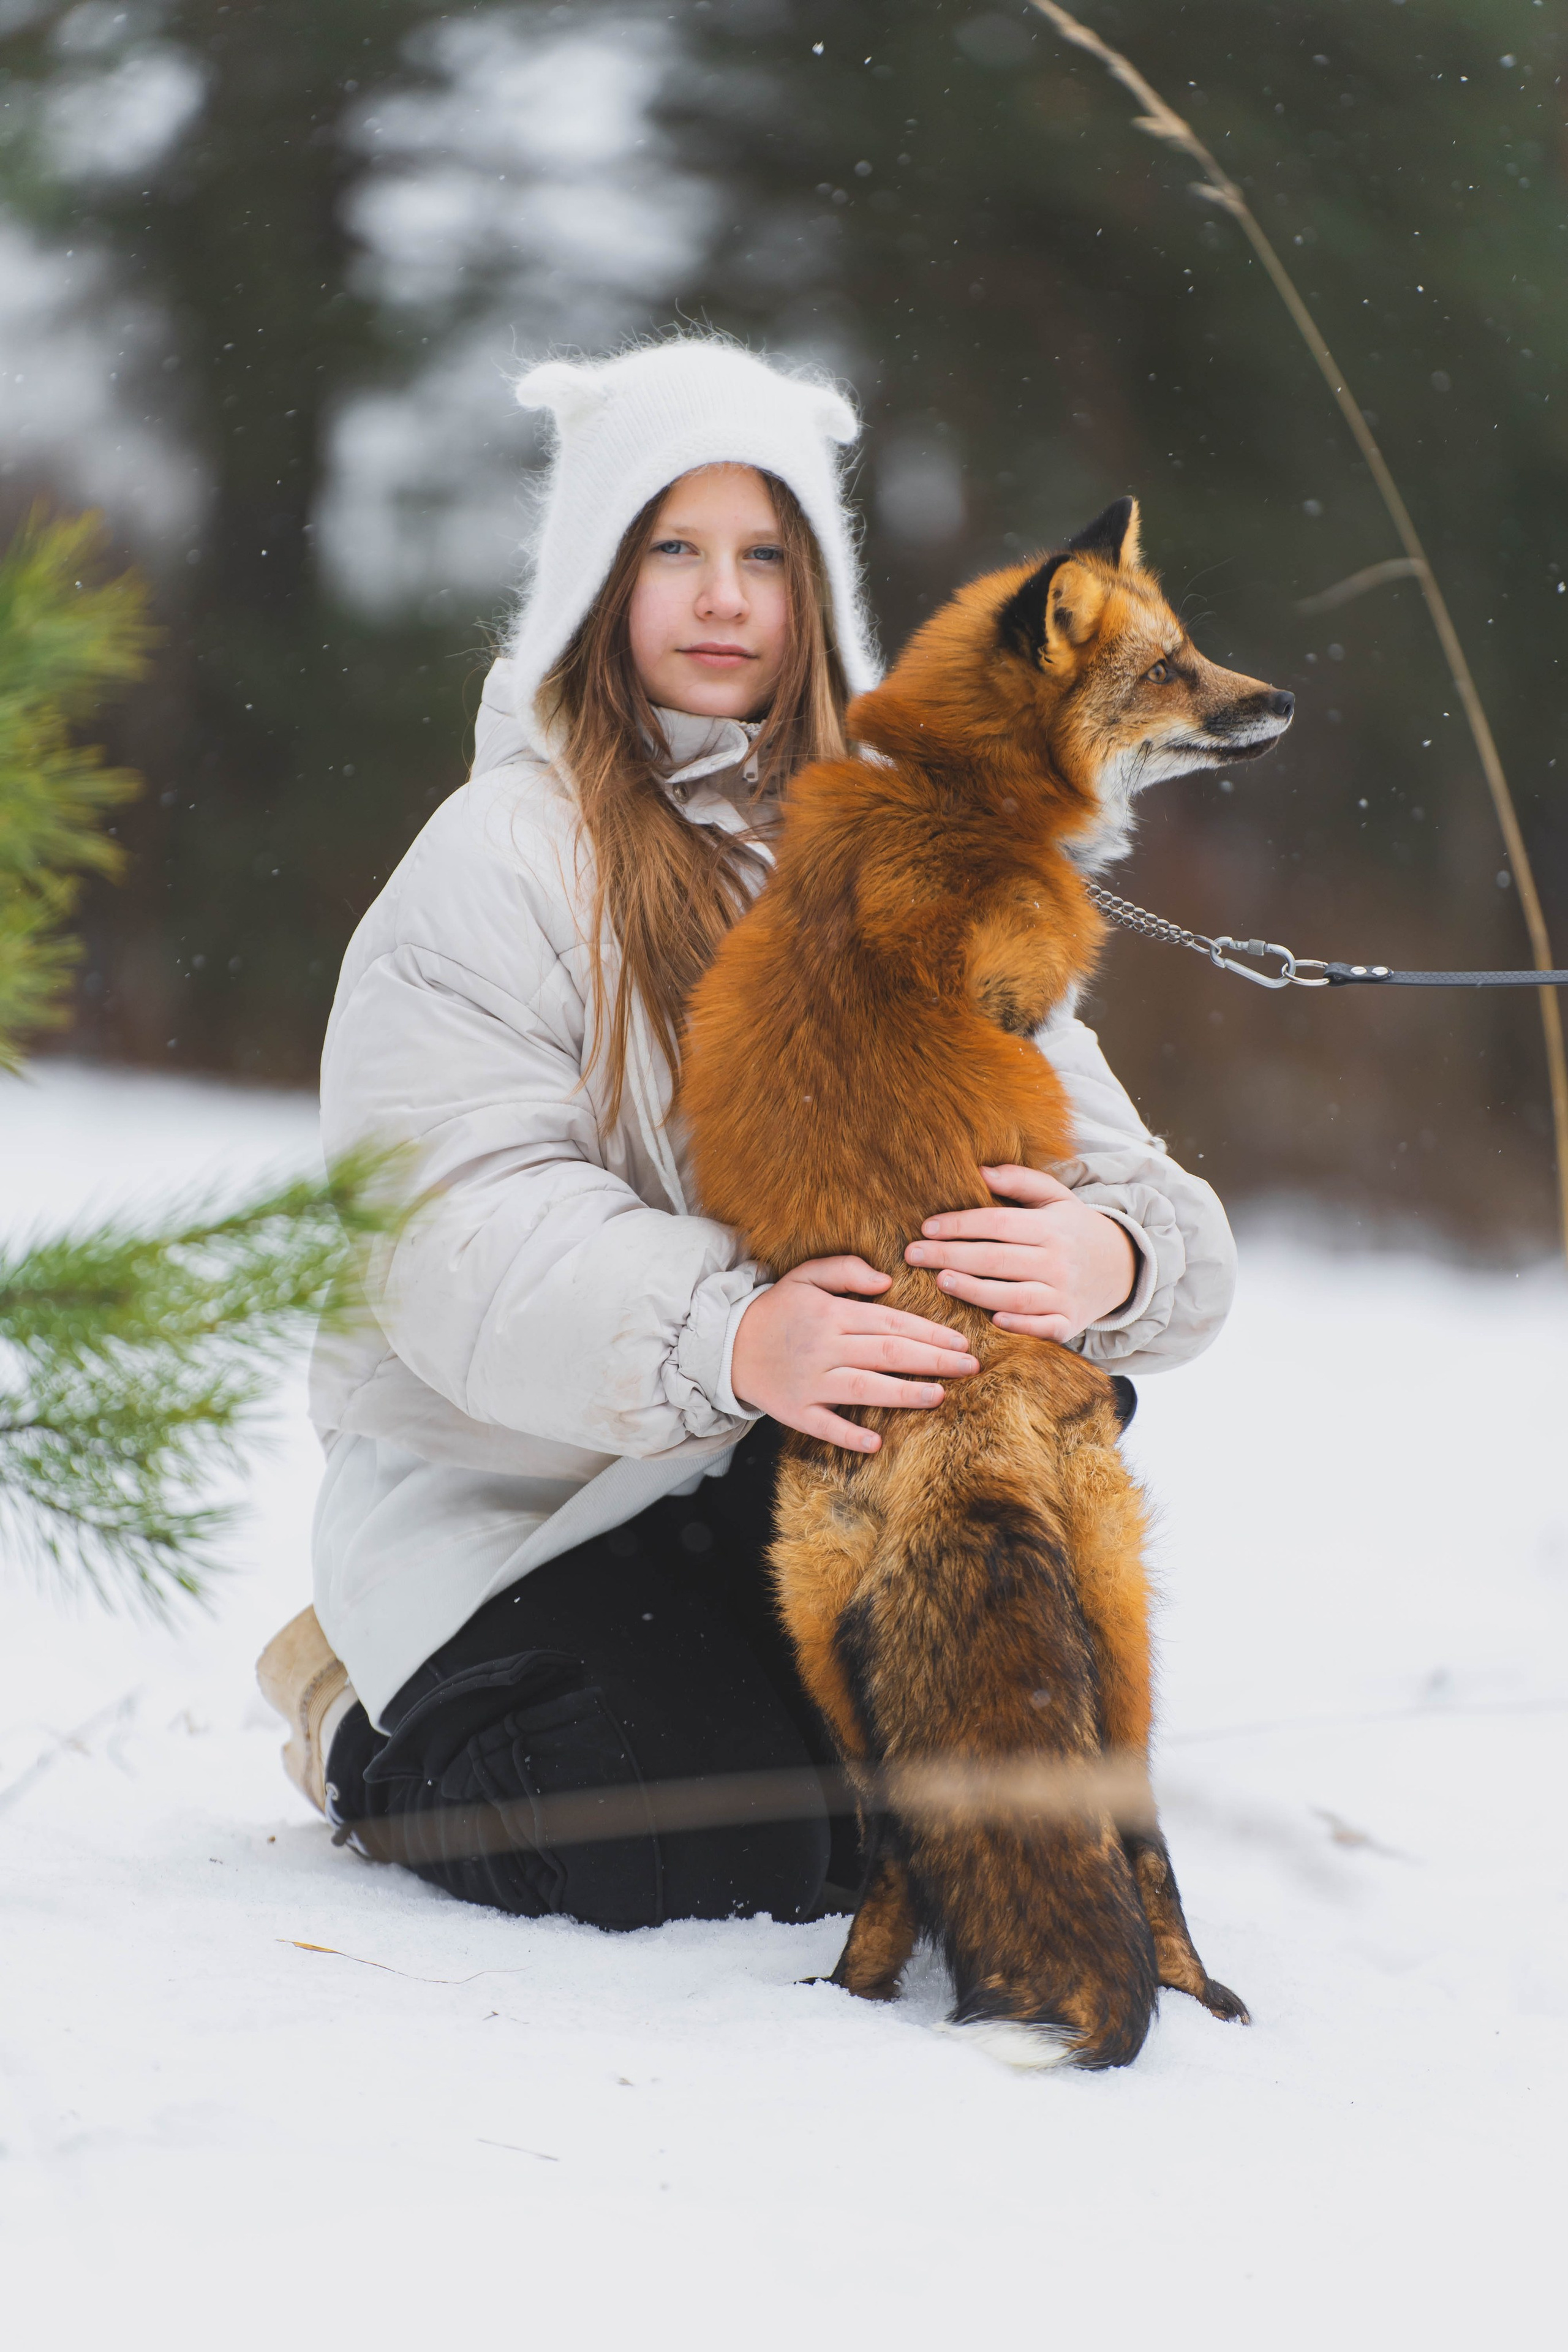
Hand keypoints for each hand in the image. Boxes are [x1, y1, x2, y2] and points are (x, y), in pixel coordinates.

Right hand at [729, 1256, 978, 1454]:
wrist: (724, 1344)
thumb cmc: (776, 1310)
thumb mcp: (804, 1277)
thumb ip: (845, 1270)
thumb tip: (886, 1281)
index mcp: (831, 1315)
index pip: (889, 1322)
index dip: (928, 1331)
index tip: (961, 1340)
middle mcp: (824, 1348)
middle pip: (886, 1353)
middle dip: (932, 1360)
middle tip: (969, 1366)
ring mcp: (809, 1382)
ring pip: (864, 1388)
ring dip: (903, 1393)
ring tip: (940, 1395)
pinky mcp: (795, 1410)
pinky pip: (824, 1425)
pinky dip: (849, 1434)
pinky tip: (877, 1441)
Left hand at [903, 1165, 1136, 1343]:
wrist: (1124, 1266)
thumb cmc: (1075, 1229)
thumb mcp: (1056, 1197)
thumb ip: (1020, 1181)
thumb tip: (979, 1170)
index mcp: (1050, 1227)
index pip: (998, 1223)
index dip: (960, 1224)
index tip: (926, 1227)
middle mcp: (1058, 1261)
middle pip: (997, 1259)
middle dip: (951, 1256)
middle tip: (913, 1255)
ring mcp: (1064, 1294)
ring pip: (1014, 1295)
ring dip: (975, 1290)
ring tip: (941, 1281)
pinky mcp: (1070, 1323)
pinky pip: (1043, 1327)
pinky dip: (1019, 1325)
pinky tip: (992, 1319)